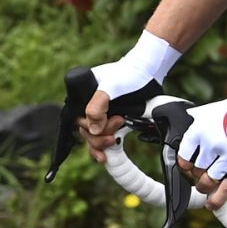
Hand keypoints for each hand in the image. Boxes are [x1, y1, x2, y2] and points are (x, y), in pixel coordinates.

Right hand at [78, 30, 179, 162]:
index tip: (101, 129)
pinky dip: (105, 148)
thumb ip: (97, 106)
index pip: (77, 119)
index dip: (88, 128)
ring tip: (115, 138)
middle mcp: (90, 106)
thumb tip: (93, 129)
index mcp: (82, 97)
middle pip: (85, 130)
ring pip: (94, 137)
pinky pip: (104, 137)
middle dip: (98, 135)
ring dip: (102, 142)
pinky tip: (106, 156)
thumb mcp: (111, 87)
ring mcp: (102, 114)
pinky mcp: (113, 120)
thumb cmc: (129, 73)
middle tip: (117, 125)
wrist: (149, 71)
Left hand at [176, 70, 226, 206]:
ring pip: (210, 181)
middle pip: (197, 171)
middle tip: (201, 177)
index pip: (183, 158)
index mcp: (198, 132)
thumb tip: (179, 119)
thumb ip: (193, 121)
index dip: (184, 167)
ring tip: (206, 187)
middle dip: (197, 176)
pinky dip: (219, 199)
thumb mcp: (206, 111)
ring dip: (206, 187)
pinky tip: (213, 205)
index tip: (188, 169)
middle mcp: (211, 144)